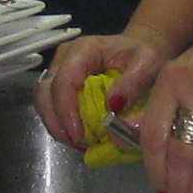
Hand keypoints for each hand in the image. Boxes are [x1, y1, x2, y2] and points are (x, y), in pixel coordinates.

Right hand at [41, 31, 166, 150]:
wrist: (141, 49)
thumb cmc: (144, 54)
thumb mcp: (148, 64)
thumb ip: (132, 84)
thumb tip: (112, 106)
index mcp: (83, 50)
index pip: (63, 81)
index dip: (66, 111)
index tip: (79, 135)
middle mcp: (65, 58)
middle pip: (46, 93)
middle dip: (57, 122)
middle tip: (78, 143)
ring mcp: (60, 70)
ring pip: (45, 102)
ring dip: (58, 126)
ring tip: (81, 143)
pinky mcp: (61, 84)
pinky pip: (52, 106)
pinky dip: (63, 124)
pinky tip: (81, 136)